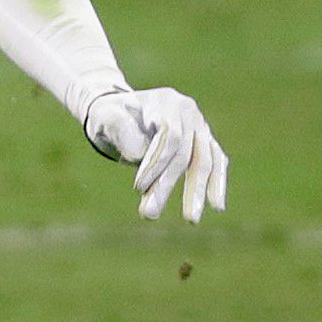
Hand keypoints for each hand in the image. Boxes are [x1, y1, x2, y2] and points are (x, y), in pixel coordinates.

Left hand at [83, 88, 229, 222]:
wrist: (123, 110)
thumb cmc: (110, 114)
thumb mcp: (105, 116)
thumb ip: (120, 130)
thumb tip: (140, 156)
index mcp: (167, 101)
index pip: (170, 136)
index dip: (157, 164)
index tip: (138, 188)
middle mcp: (189, 112)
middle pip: (186, 153)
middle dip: (168, 185)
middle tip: (149, 214)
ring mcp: (200, 126)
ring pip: (205, 161)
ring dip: (197, 192)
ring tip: (190, 219)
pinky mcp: (205, 141)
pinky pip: (216, 162)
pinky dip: (216, 184)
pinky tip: (215, 206)